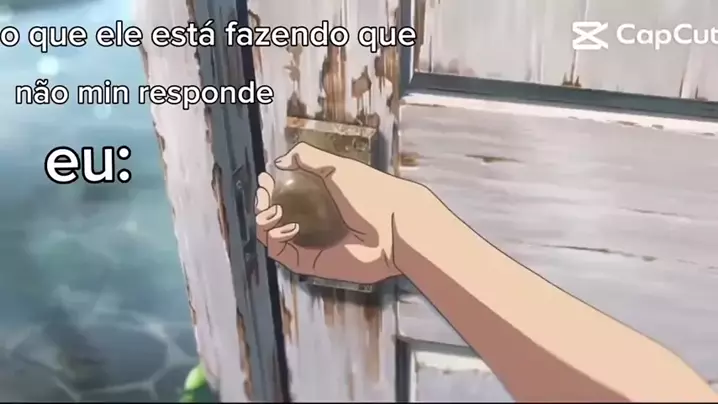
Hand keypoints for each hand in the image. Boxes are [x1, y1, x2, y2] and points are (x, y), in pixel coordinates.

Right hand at [254, 142, 429, 283]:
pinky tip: (283, 225)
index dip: (270, 188)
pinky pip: (283, 254)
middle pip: (275, 216)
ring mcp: (313, 244)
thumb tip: (279, 160)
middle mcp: (314, 222)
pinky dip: (274, 239)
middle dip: (262, 204)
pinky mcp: (312, 263)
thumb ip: (307, 157)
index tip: (265, 179)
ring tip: (270, 209)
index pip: (284, 195)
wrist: (394, 226)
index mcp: (320, 200)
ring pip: (273, 236)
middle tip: (263, 194)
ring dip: (264, 221)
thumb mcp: (336, 167)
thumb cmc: (372, 193)